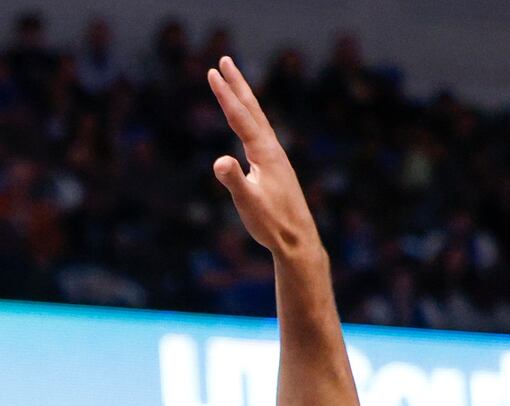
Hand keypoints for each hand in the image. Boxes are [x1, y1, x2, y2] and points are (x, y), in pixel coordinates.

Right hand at [208, 55, 318, 257]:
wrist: (297, 239)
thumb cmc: (272, 224)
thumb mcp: (248, 204)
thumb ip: (234, 181)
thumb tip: (219, 161)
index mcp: (264, 152)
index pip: (240, 117)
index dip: (225, 94)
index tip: (211, 72)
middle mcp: (272, 148)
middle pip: (251, 109)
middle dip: (236, 84)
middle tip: (224, 61)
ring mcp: (275, 158)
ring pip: (257, 120)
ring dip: (244, 100)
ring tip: (234, 85)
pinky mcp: (276, 168)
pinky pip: (259, 135)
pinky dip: (250, 121)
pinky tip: (248, 126)